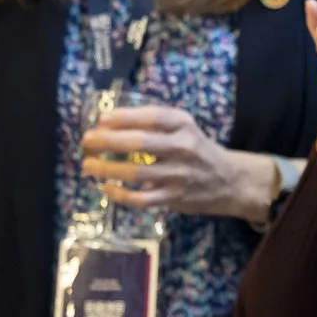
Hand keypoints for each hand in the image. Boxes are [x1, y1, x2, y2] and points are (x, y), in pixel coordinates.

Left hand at [81, 103, 275, 221]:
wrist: (229, 181)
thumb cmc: (197, 150)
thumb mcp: (184, 128)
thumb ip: (155, 123)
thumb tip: (108, 123)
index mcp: (184, 125)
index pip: (151, 117)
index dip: (124, 117)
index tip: (101, 119)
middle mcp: (183, 147)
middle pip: (140, 143)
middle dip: (108, 141)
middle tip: (87, 140)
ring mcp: (179, 175)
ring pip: (136, 172)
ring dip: (107, 168)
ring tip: (88, 165)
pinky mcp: (174, 197)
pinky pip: (141, 199)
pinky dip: (120, 194)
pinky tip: (106, 187)